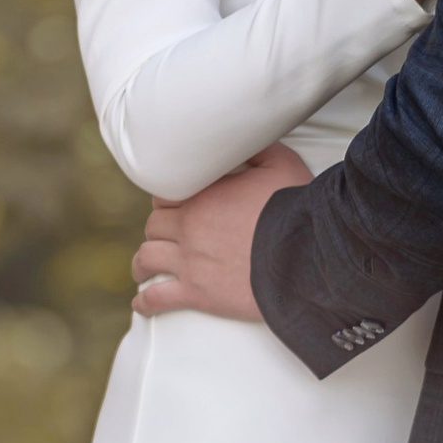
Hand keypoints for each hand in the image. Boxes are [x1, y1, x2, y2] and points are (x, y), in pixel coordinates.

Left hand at [131, 143, 311, 323]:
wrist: (302, 256)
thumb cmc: (294, 209)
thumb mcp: (281, 165)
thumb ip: (257, 149)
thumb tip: (245, 138)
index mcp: (202, 196)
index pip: (165, 195)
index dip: (167, 201)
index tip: (173, 207)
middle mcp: (188, 227)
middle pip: (154, 227)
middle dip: (157, 230)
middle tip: (163, 237)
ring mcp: (190, 262)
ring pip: (147, 259)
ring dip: (142, 263)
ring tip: (142, 270)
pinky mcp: (197, 294)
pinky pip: (157, 298)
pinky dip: (144, 302)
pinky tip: (140, 304)